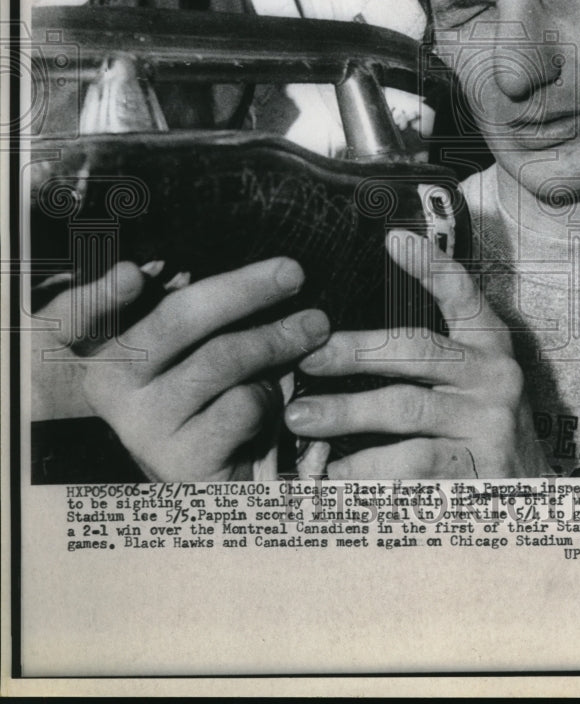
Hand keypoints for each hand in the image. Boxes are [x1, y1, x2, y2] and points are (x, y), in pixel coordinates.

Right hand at [33, 259, 329, 479]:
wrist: (222, 486)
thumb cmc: (214, 397)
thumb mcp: (198, 348)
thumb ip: (202, 312)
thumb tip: (249, 271)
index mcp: (106, 348)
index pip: (87, 313)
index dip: (102, 295)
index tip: (132, 274)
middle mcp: (111, 386)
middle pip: (178, 318)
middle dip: (244, 289)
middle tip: (293, 273)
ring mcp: (143, 426)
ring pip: (221, 359)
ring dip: (278, 338)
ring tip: (314, 327)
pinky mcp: (181, 462)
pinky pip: (242, 405)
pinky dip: (272, 394)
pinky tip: (278, 402)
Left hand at [284, 230, 550, 478]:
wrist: (530, 500)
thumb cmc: (478, 430)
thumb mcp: (468, 382)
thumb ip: (424, 357)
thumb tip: (339, 338)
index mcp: (490, 347)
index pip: (464, 296)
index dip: (432, 266)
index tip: (395, 239)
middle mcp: (495, 379)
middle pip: (416, 352)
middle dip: (354, 351)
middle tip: (305, 357)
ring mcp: (489, 426)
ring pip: (406, 410)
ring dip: (346, 412)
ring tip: (302, 418)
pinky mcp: (478, 472)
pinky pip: (411, 465)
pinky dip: (366, 467)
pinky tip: (337, 468)